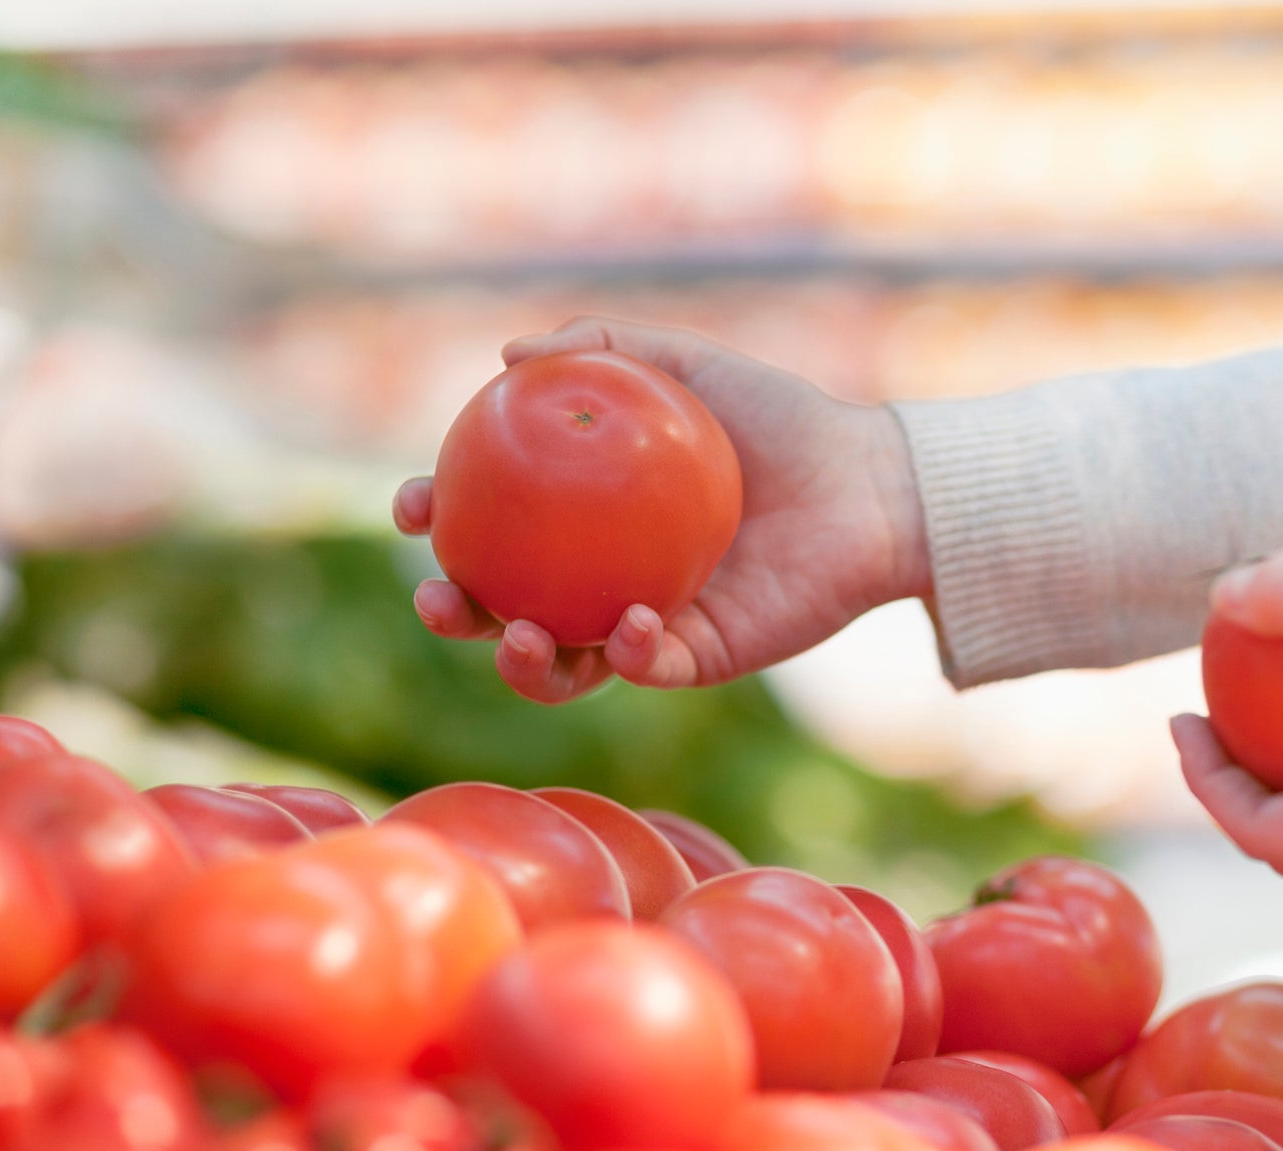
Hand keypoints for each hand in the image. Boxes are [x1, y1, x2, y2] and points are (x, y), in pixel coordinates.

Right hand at [394, 316, 926, 703]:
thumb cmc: (781, 420)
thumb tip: (508, 353)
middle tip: (438, 596)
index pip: (492, 526)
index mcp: (588, 518)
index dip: (438, 522)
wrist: (868, 483)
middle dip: (454, 613)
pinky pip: (647, 670)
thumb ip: (604, 347)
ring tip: (518, 634)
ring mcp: (649, 625)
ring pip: (563, 665)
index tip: (414, 506)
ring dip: (522, 663)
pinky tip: (627, 623)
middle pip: (504, 609)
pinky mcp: (701, 658)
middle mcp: (606, 577)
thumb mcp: (687, 365)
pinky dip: (626, 655)